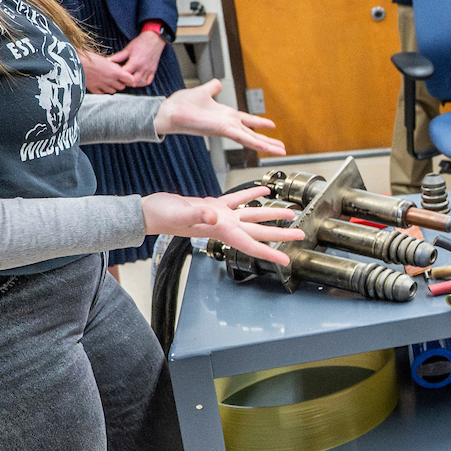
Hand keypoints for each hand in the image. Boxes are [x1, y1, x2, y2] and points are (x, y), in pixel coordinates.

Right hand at [80, 47, 132, 94]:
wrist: (73, 62)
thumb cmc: (88, 57)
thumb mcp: (104, 59)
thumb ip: (114, 66)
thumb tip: (120, 70)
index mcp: (113, 71)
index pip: (130, 79)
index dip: (130, 79)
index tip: (129, 77)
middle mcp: (109, 80)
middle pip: (121, 86)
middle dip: (121, 82)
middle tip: (117, 77)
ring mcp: (101, 85)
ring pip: (113, 91)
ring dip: (112, 87)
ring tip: (108, 80)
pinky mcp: (93, 89)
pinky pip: (102, 93)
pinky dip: (103, 90)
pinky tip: (100, 85)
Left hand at [115, 28, 166, 87]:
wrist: (154, 39)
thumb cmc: (141, 42)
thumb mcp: (128, 49)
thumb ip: (118, 56)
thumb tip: (109, 60)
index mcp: (135, 62)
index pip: (125, 74)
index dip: (119, 75)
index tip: (115, 73)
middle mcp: (143, 68)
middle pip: (133, 82)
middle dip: (125, 82)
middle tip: (121, 78)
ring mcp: (149, 70)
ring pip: (140, 83)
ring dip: (133, 83)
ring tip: (128, 80)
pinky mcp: (153, 70)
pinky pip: (148, 81)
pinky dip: (143, 83)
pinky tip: (138, 80)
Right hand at [142, 185, 300, 264]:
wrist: (149, 212)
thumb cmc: (162, 216)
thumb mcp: (181, 214)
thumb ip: (199, 215)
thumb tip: (215, 217)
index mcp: (221, 230)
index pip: (251, 245)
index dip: (270, 253)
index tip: (288, 259)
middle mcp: (224, 226)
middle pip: (259, 232)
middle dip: (281, 235)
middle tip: (301, 236)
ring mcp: (220, 216)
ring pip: (253, 215)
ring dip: (272, 214)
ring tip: (291, 212)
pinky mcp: (212, 205)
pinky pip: (238, 200)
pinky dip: (252, 196)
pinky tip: (263, 191)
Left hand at [155, 80, 282, 155]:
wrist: (169, 111)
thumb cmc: (181, 104)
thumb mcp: (202, 92)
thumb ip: (212, 88)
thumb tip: (217, 83)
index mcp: (225, 115)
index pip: (247, 121)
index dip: (259, 124)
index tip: (272, 126)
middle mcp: (228, 123)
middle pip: (252, 135)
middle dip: (268, 142)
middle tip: (282, 148)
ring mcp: (226, 128)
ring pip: (251, 139)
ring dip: (267, 146)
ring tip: (281, 151)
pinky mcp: (222, 130)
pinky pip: (242, 137)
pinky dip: (255, 143)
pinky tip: (266, 147)